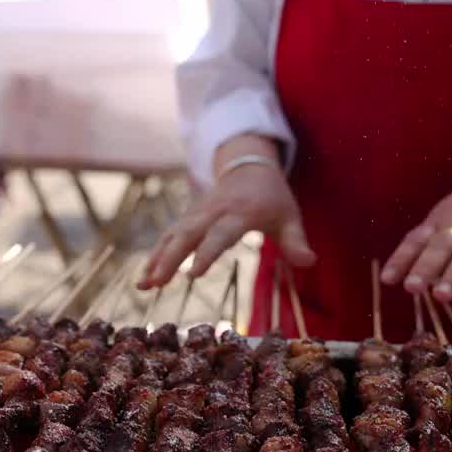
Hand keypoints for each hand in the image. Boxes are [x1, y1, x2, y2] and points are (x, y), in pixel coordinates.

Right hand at [139, 163, 314, 288]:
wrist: (249, 166)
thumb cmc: (273, 197)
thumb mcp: (290, 216)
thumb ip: (296, 241)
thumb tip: (309, 262)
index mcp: (241, 211)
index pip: (221, 234)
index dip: (206, 253)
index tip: (192, 275)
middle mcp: (214, 210)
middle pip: (188, 234)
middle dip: (170, 258)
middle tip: (156, 283)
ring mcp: (198, 212)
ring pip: (173, 235)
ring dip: (156, 259)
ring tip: (143, 285)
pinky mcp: (189, 217)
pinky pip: (169, 236)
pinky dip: (156, 255)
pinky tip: (145, 277)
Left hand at [381, 175, 451, 299]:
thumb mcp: (445, 220)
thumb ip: (425, 245)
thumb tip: (397, 276)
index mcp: (440, 221)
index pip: (416, 240)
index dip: (401, 259)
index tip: (387, 280)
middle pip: (440, 246)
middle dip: (425, 268)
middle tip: (411, 288)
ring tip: (441, 295)